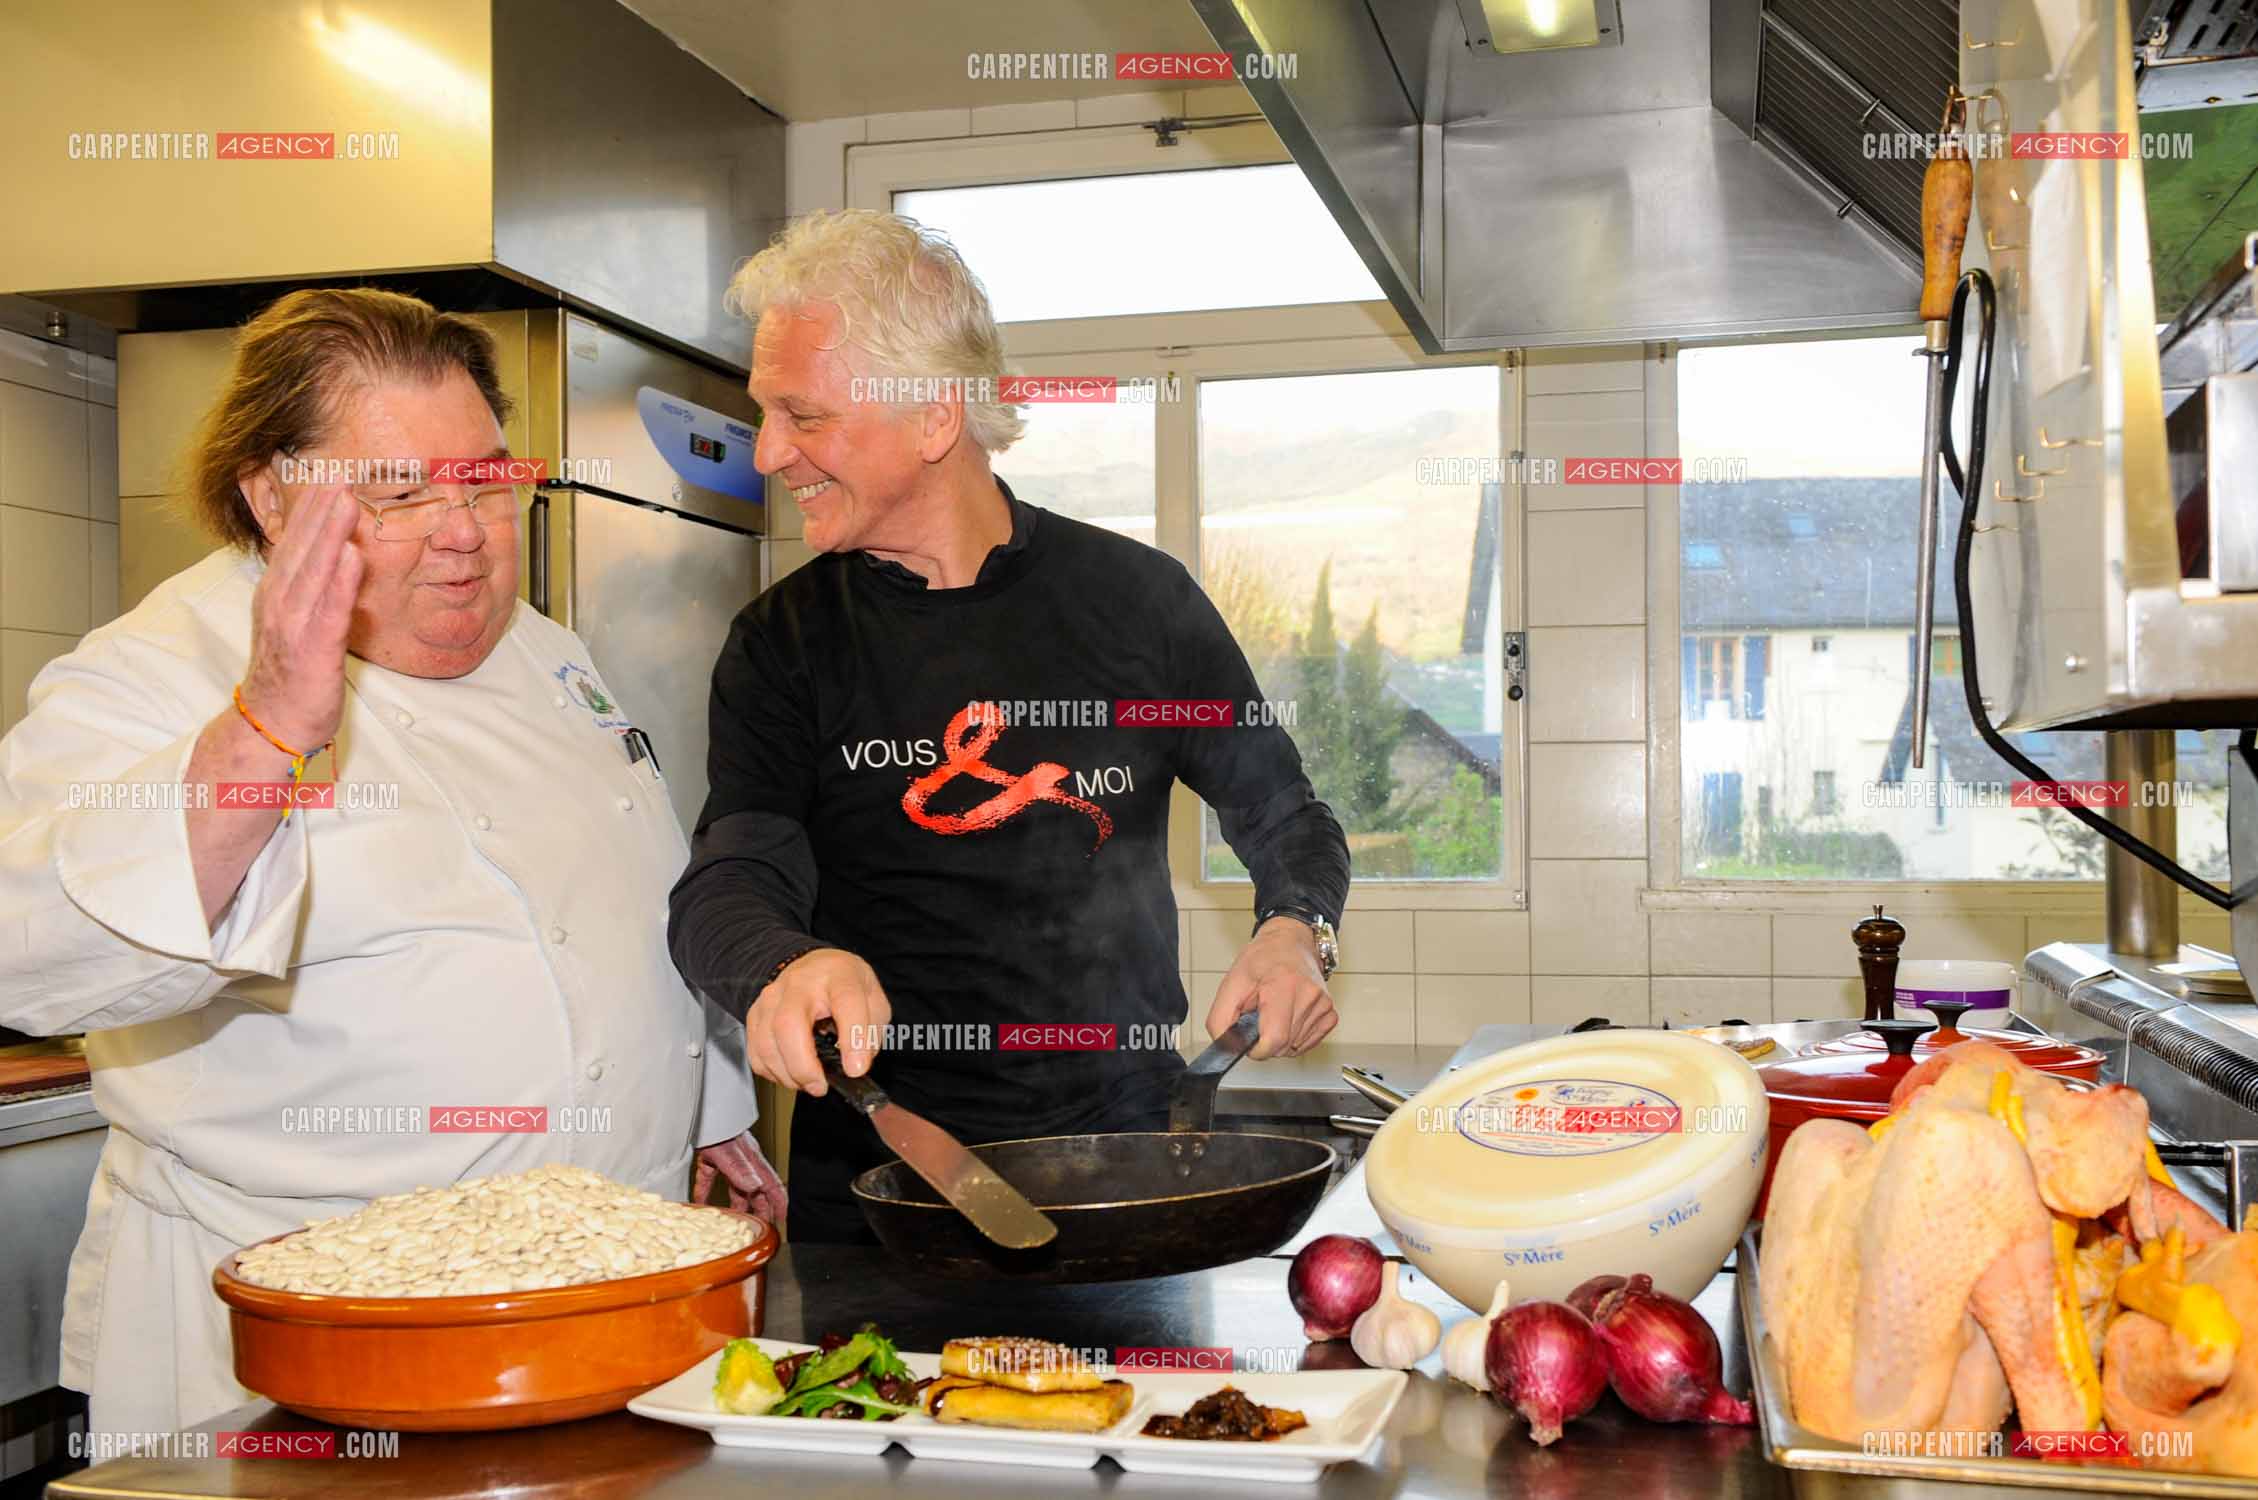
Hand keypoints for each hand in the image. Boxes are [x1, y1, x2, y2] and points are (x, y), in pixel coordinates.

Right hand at [240, 484, 361, 751]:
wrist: (273, 723)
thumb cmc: (291, 672)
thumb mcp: (296, 620)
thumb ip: (312, 588)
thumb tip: (336, 555)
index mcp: (276, 593)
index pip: (293, 542)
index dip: (310, 509)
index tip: (329, 474)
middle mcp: (279, 602)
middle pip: (301, 548)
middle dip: (319, 510)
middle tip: (340, 471)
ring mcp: (293, 625)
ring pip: (313, 572)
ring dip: (329, 535)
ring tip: (347, 500)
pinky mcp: (313, 650)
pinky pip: (329, 611)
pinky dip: (340, 583)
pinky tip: (354, 557)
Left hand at [694, 1131, 788, 1228]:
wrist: (703, 1112)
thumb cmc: (718, 1127)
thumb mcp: (729, 1152)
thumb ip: (741, 1171)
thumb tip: (755, 1188)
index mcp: (753, 1162)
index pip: (773, 1185)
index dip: (780, 1203)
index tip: (782, 1219)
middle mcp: (744, 1163)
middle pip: (756, 1191)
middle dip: (760, 1210)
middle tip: (760, 1227)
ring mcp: (728, 1161)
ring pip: (736, 1187)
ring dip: (737, 1204)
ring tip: (735, 1221)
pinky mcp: (711, 1159)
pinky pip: (710, 1179)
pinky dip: (706, 1192)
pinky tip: (700, 1203)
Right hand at [744, 948, 891, 1096]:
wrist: (815, 966)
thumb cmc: (843, 984)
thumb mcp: (873, 1000)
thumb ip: (871, 1032)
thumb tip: (856, 1065)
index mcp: (838, 976)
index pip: (846, 1002)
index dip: (853, 1039)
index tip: (855, 1069)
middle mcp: (800, 983)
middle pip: (788, 1023)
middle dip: (803, 1065)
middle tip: (820, 1086)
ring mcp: (772, 998)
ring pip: (766, 1041)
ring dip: (787, 1073)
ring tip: (809, 1082)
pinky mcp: (755, 1014)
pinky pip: (755, 1051)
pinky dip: (771, 1071)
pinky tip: (791, 1073)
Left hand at [1204, 917, 1336, 1059]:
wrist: (1289, 943)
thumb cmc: (1263, 959)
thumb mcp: (1232, 982)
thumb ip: (1221, 1018)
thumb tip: (1226, 1047)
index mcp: (1283, 985)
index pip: (1274, 1039)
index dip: (1257, 1049)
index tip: (1250, 1041)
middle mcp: (1309, 995)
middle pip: (1283, 1046)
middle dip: (1265, 1040)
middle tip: (1259, 1016)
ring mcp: (1324, 1005)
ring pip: (1294, 1048)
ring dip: (1280, 1038)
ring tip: (1274, 1012)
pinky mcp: (1331, 1014)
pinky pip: (1308, 1043)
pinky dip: (1294, 1037)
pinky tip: (1288, 1017)